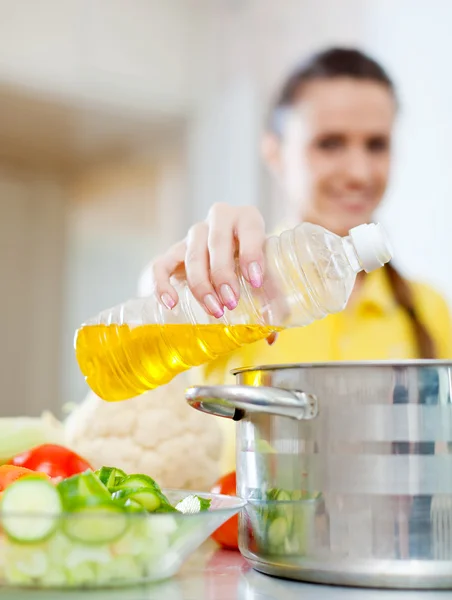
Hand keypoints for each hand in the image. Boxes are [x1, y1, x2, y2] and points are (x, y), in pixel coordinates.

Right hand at [139, 203, 265, 316]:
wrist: (226, 257)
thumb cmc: (251, 265)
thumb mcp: (266, 274)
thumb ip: (273, 300)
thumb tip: (272, 335)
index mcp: (246, 219)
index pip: (249, 228)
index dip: (252, 253)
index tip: (256, 281)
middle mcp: (219, 220)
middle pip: (217, 241)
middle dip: (223, 274)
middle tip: (231, 302)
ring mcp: (194, 235)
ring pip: (191, 254)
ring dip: (201, 284)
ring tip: (214, 310)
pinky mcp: (173, 252)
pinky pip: (161, 264)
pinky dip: (162, 283)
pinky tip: (171, 303)